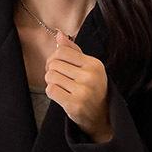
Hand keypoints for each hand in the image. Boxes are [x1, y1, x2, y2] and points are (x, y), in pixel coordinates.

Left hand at [44, 29, 113, 143]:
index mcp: (94, 64)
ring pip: (51, 77)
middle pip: (54, 64)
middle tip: (57, 78)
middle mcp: (90, 77)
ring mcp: (83, 91)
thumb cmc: (93, 90)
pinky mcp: (74, 104)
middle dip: (51, 71)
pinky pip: (51, 90)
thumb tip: (59, 34)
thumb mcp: (88, 68)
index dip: (54, 57)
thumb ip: (74, 51)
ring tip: (60, 87)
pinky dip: (51, 92)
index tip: (56, 65)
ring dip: (51, 82)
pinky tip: (59, 95)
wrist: (101, 117)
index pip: (63, 51)